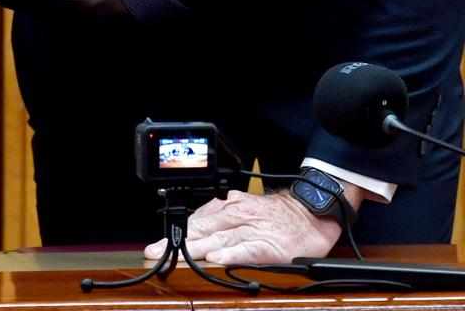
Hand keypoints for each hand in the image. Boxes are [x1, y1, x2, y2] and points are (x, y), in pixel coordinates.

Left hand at [143, 189, 341, 264]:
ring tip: (176, 257)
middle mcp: (237, 215)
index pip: (197, 220)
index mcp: (230, 207)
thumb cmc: (277, 216)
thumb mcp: (245, 209)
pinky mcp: (268, 245)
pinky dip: (230, 253)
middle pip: (201, 228)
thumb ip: (223, 218)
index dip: (176, 234)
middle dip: (177, 242)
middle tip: (154, 253)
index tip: (157, 245)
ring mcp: (252, 229)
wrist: (311, 212)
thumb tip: (199, 231)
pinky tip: (215, 259)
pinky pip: (246, 249)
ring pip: (218, 238)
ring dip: (194, 249)